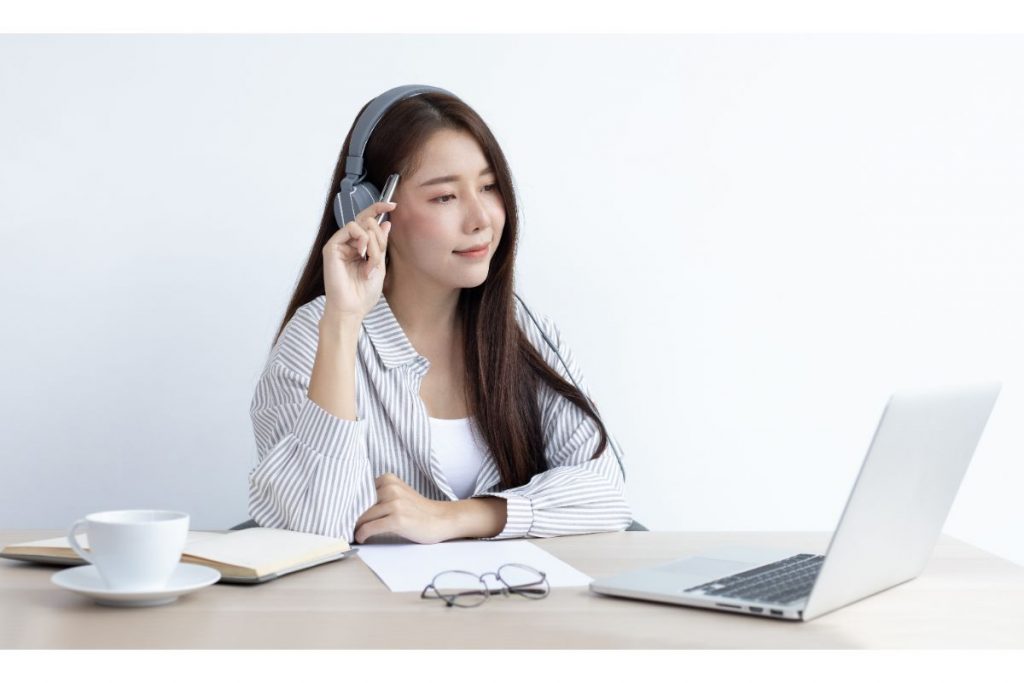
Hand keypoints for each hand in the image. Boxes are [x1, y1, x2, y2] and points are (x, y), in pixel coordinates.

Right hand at [321, 200, 395, 321]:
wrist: (352, 308)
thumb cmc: (364, 293)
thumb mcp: (379, 265)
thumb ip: (381, 244)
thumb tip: (386, 222)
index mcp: (359, 247)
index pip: (368, 222)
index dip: (379, 209)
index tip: (393, 205)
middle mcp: (348, 243)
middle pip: (366, 221)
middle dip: (379, 236)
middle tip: (378, 255)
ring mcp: (339, 244)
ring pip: (361, 225)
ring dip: (372, 242)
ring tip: (371, 261)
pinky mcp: (332, 247)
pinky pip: (350, 229)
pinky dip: (361, 239)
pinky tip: (362, 254)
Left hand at [354, 473, 454, 544]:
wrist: (441, 519)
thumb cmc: (417, 510)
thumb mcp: (398, 494)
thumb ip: (379, 494)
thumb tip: (352, 506)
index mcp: (389, 479)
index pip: (359, 490)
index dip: (350, 503)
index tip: (342, 512)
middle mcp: (391, 488)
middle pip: (359, 504)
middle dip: (350, 516)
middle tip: (344, 525)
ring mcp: (395, 503)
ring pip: (362, 517)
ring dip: (354, 527)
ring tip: (352, 533)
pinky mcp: (398, 519)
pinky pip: (370, 528)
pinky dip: (362, 534)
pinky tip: (361, 538)